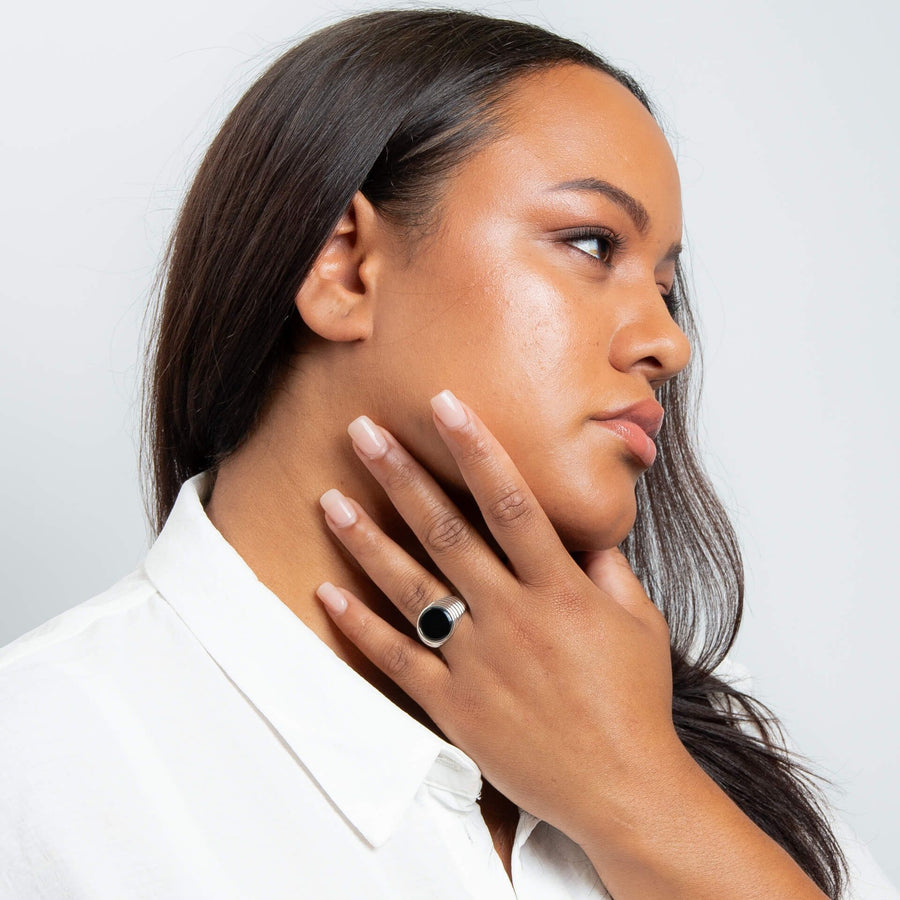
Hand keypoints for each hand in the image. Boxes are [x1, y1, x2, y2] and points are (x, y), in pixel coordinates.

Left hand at [315, 389, 679, 845]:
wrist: (624, 788)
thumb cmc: (635, 702)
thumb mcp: (639, 623)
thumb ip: (608, 567)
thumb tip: (586, 524)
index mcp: (560, 590)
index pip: (510, 502)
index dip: (476, 448)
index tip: (445, 405)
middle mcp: (512, 617)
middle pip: (446, 532)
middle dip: (402, 476)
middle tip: (362, 433)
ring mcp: (477, 661)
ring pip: (410, 587)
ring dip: (368, 539)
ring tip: (330, 500)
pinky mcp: (453, 705)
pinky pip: (397, 658)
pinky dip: (360, 625)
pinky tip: (329, 592)